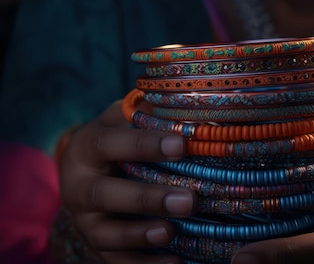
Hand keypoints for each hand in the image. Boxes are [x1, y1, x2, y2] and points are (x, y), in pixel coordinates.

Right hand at [58, 100, 195, 263]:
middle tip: (188, 201)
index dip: (145, 145)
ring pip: (105, 233)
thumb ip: (150, 114)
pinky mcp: (96, 244)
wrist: (86, 170)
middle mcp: (78, 186)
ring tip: (171, 233)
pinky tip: (174, 263)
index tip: (182, 144)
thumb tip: (197, 104)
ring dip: (139, 236)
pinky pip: (115, 260)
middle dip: (146, 199)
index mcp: (88, 147)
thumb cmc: (119, 137)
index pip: (111, 144)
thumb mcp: (126, 119)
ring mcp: (84, 219)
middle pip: (104, 195)